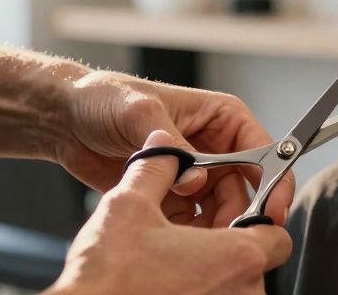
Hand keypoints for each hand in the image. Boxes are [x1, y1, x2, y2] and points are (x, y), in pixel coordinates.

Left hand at [48, 70, 293, 227]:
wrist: (65, 120)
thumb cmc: (104, 99)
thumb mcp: (139, 111)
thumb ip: (172, 145)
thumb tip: (196, 179)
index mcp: (219, 118)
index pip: (262, 149)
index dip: (272, 179)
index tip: (271, 207)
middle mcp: (213, 146)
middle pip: (244, 188)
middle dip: (238, 212)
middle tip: (226, 234)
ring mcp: (193, 173)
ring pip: (220, 210)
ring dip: (211, 227)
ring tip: (191, 238)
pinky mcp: (171, 196)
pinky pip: (191, 222)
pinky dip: (185, 235)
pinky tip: (168, 236)